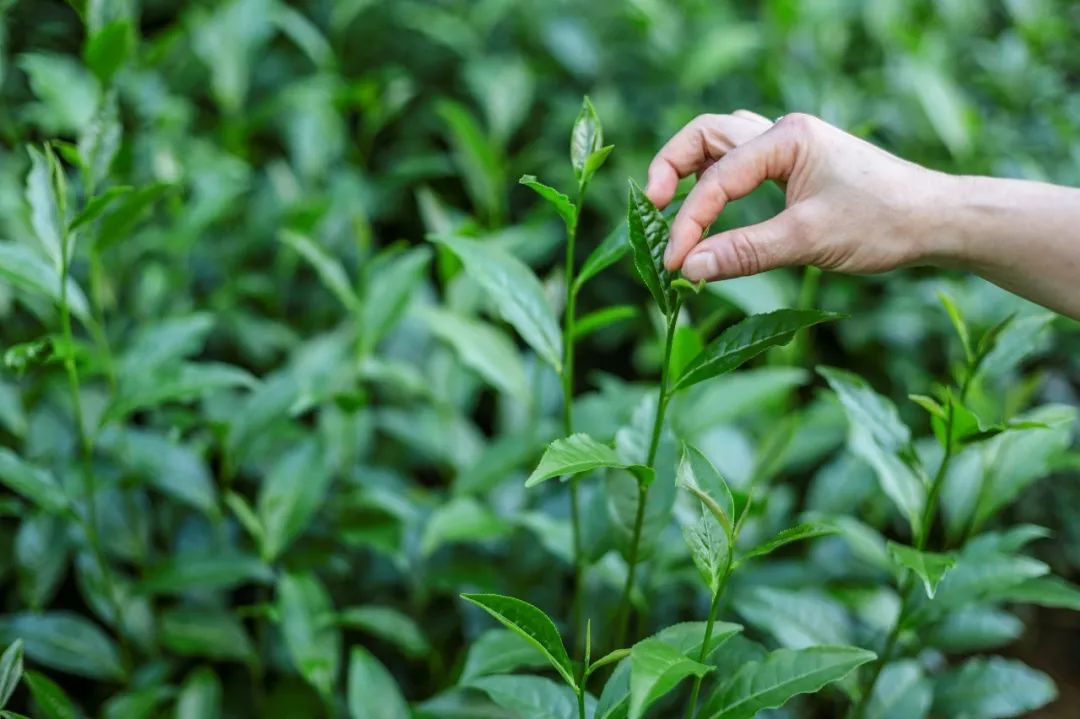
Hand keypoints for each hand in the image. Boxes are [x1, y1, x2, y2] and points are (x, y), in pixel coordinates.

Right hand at [645, 112, 954, 281]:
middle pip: (705, 135)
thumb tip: (689, 271)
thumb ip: (743, 253)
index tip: (674, 264)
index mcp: (786, 138)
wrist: (936, 220)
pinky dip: (717, 182)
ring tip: (670, 206)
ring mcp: (789, 146)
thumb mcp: (807, 241)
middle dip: (672, 168)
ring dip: (692, 171)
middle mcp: (783, 132)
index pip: (717, 179)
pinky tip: (710, 208)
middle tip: (653, 207)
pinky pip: (741, 164)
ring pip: (721, 145)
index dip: (689, 223)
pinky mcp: (796, 166)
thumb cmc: (881, 223)